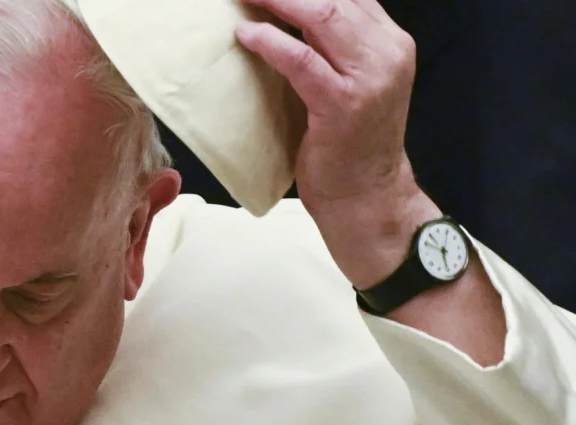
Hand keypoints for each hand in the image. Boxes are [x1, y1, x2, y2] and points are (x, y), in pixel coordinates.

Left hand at [235, 0, 438, 287]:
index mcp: (389, 42)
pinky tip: (245, 35)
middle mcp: (387, 52)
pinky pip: (301, 60)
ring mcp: (369, 77)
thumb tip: (282, 16)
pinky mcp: (344, 103)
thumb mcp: (349, 82)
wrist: (366, 195)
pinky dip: (270, 43)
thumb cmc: (348, 143)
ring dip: (276, 0)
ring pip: (322, 16)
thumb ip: (330, 47)